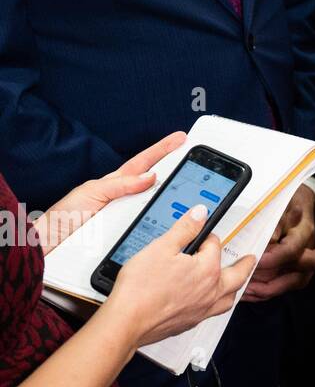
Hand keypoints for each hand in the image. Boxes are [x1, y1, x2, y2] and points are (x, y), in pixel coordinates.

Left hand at [35, 132, 187, 255]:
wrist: (47, 246)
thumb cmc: (62, 219)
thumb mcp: (89, 194)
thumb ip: (118, 184)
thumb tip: (148, 177)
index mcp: (113, 184)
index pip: (143, 163)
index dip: (162, 150)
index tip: (180, 140)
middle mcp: (121, 200)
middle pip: (154, 184)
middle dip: (175, 174)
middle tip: (195, 165)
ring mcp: (124, 219)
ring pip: (153, 209)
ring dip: (169, 205)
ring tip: (187, 197)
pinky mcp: (124, 237)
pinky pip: (146, 230)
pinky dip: (158, 228)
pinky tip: (168, 228)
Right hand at [102, 202, 255, 347]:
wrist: (126, 322)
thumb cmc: (140, 288)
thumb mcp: (161, 247)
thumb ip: (185, 229)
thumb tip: (201, 213)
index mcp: (208, 270)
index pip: (214, 246)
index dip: (206, 237)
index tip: (200, 235)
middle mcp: (210, 291)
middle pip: (237, 275)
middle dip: (245, 265)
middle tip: (250, 259)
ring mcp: (202, 309)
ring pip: (228, 298)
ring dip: (235, 288)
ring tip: (236, 282)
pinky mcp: (190, 323)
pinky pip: (214, 312)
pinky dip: (218, 304)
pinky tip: (209, 302)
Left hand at [241, 185, 314, 302]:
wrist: (300, 201)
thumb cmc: (288, 203)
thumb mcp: (281, 204)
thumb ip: (275, 221)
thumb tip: (269, 239)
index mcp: (304, 231)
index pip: (293, 250)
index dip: (275, 258)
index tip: (256, 261)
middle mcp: (309, 248)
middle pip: (301, 271)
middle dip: (276, 281)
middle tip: (251, 283)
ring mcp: (305, 260)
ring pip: (296, 282)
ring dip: (272, 290)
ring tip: (248, 292)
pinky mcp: (298, 268)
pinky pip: (287, 285)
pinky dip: (268, 291)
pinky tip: (250, 292)